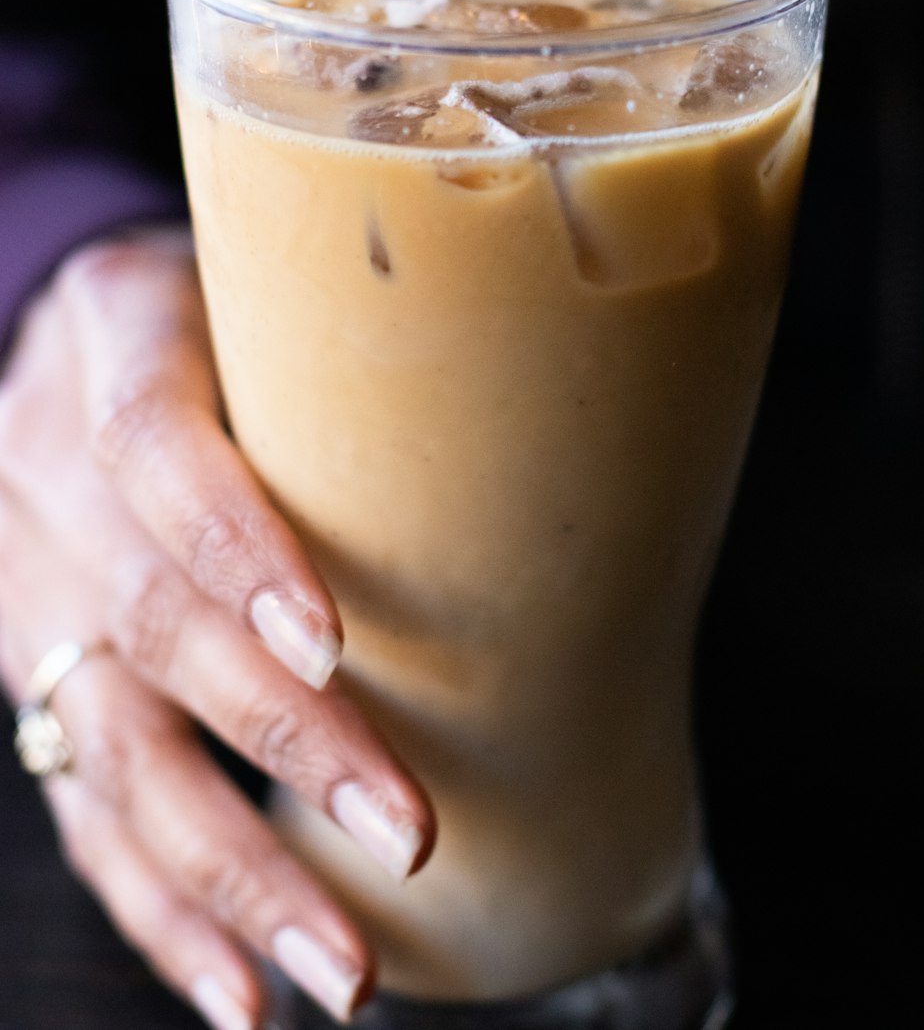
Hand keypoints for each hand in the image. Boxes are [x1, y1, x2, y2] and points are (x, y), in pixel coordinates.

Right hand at [0, 229, 434, 1027]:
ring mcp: (31, 591)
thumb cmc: (224, 310)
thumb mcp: (269, 281)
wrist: (74, 340)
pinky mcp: (39, 680)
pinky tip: (239, 991)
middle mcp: (47, 471)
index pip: (154, 446)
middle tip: (406, 826)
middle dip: (281, 738)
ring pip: (114, 747)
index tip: (332, 642)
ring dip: (230, 866)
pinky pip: (86, 808)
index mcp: (114, 340)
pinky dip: (165, 909)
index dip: (235, 546)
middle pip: (148, 616)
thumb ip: (354, 333)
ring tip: (335, 966)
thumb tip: (555, 400)